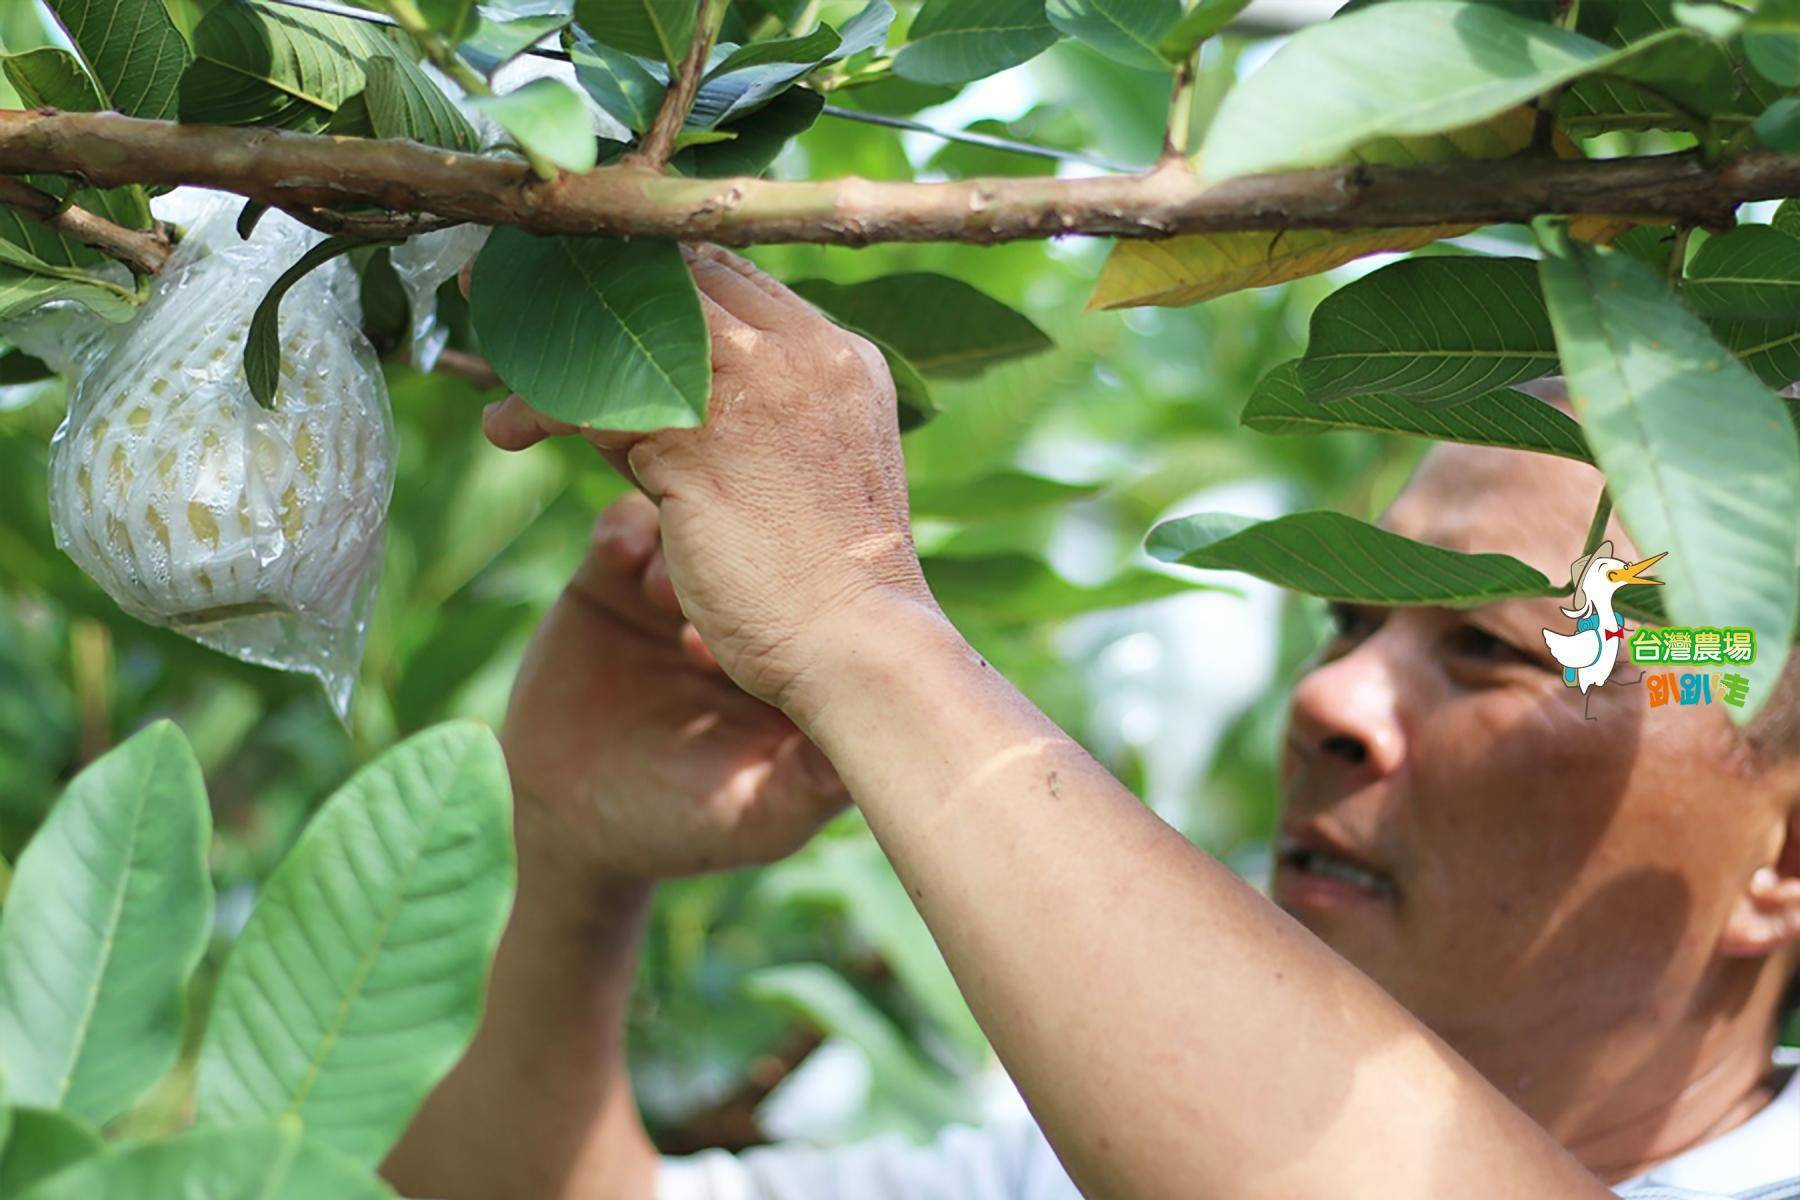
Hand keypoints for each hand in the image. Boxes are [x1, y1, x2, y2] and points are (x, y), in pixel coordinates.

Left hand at [483, 246, 938, 717]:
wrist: (859, 647)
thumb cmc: (827, 579)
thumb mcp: (808, 466)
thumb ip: (750, 412)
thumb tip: (643, 393)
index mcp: (841, 356)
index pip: (727, 274)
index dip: (647, 276)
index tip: (587, 284)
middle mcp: (801, 355)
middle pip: (673, 277)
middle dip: (586, 279)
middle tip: (511, 294)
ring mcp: (753, 392)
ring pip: (624, 330)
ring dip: (549, 347)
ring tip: (506, 384)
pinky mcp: (695, 445)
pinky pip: (591, 399)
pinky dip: (536, 408)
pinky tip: (507, 430)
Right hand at [503, 492, 848, 881]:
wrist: (572, 821)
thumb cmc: (683, 827)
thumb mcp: (758, 818)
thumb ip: (815, 784)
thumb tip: (898, 749)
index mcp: (796, 656)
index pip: (826, 600)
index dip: (811, 596)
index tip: (781, 622)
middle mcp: (748, 611)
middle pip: (768, 545)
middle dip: (750, 552)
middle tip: (718, 594)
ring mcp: (683, 586)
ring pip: (700, 523)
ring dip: (687, 538)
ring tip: (663, 592)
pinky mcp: (614, 577)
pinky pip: (630, 523)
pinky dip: (628, 529)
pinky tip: (619, 560)